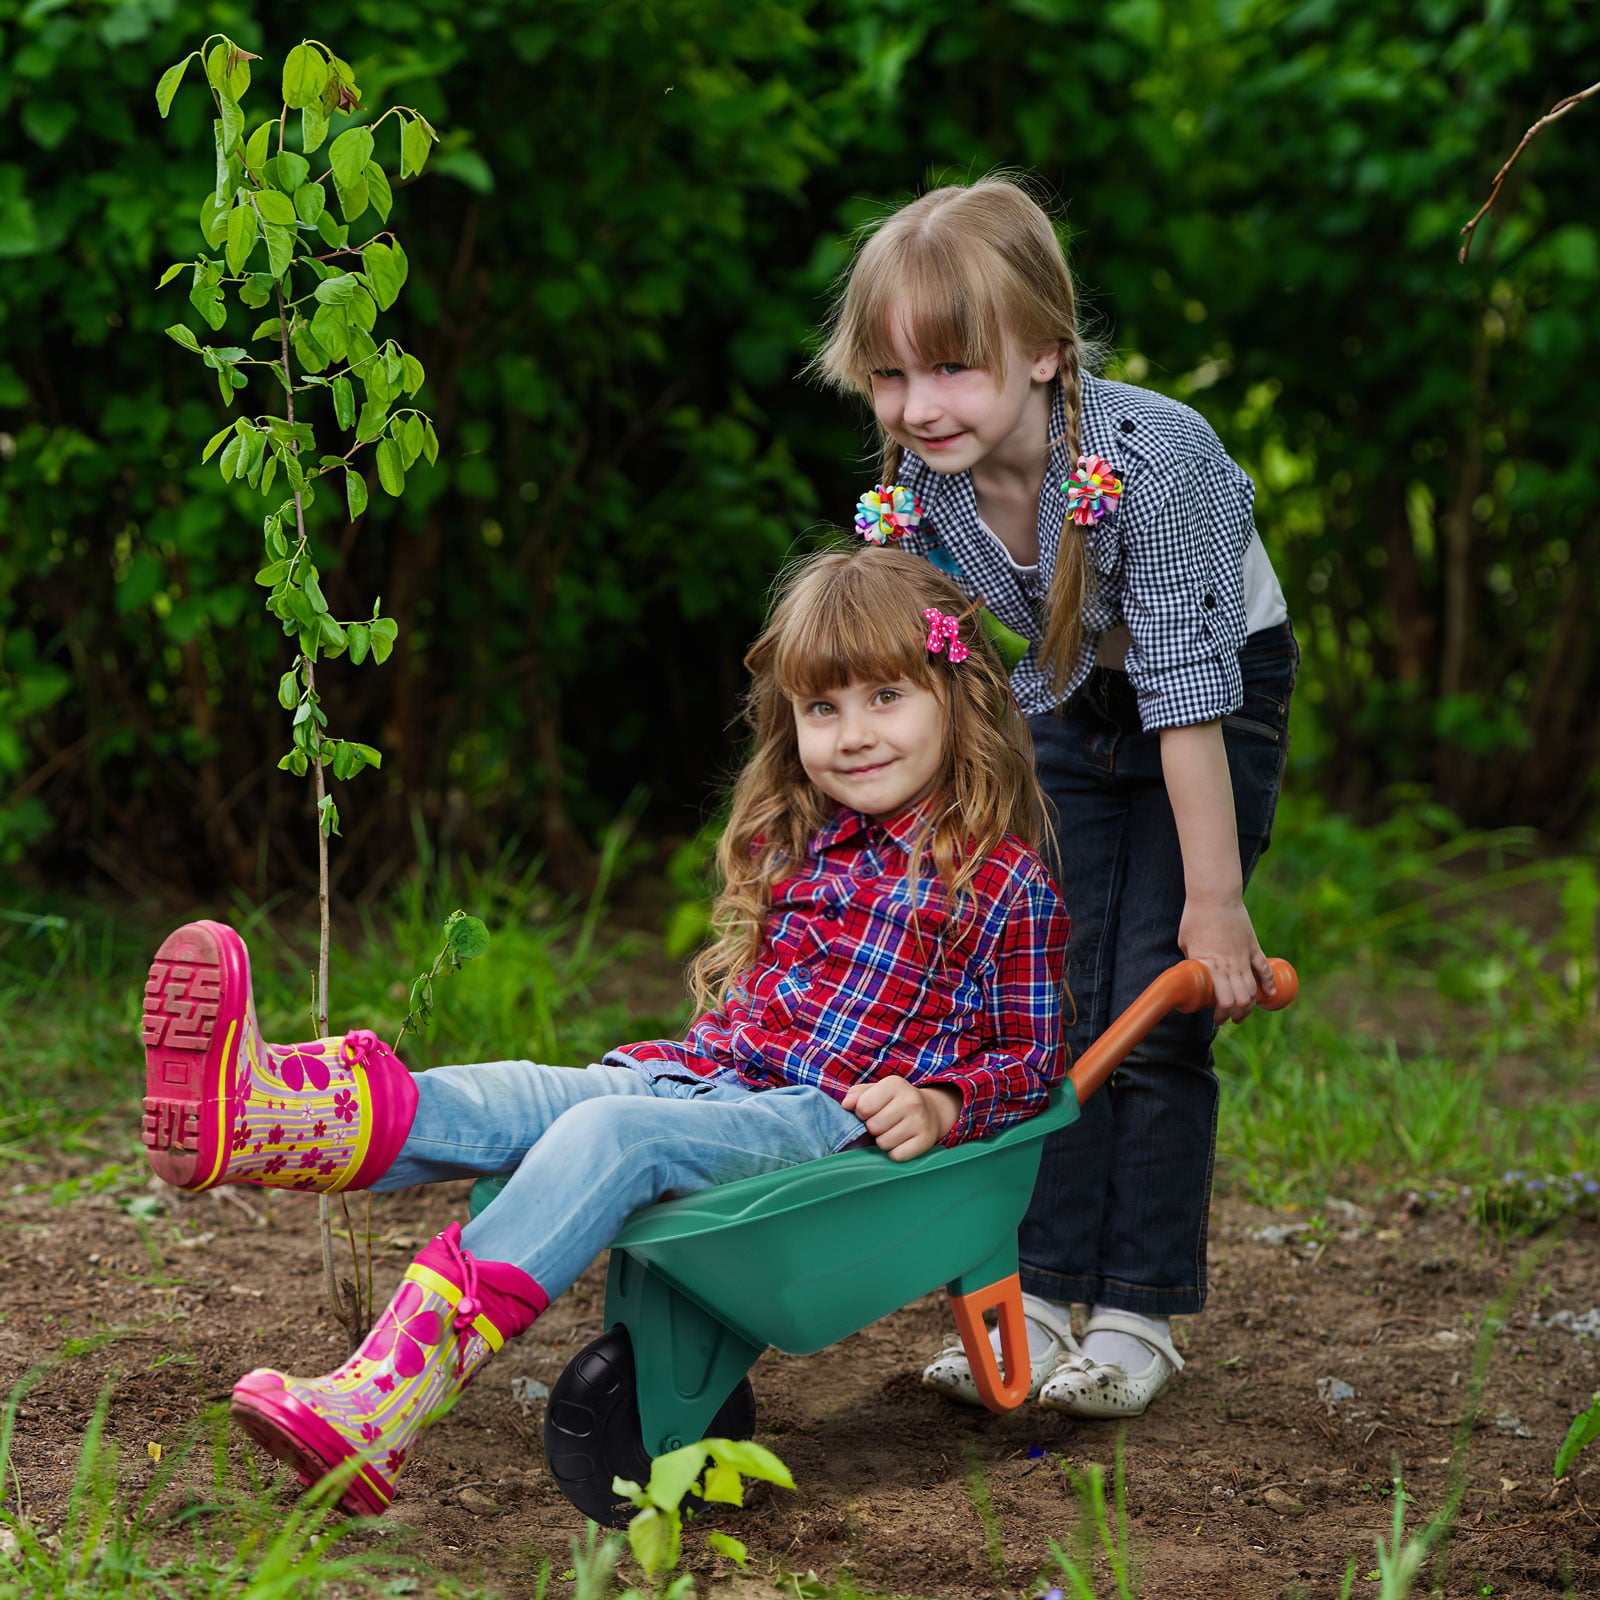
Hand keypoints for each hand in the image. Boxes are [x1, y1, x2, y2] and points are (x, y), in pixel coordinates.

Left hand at [841, 1076, 961, 1160]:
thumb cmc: (894, 1101)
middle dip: (873, 1128)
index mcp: (895, 1084)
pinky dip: (895, 1152)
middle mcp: (911, 1101)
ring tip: (892, 1131)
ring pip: (884, 1143)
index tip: (869, 1111)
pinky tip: (901, 1142)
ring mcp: (921, 1121)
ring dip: (883, 1141)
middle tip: (883, 1122)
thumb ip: (857, 1095)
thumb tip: (846, 1105)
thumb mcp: (875, 1090)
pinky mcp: (926, 1140)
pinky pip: (897, 1155)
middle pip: (873, 1126)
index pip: (863, 1107)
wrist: (930, 1110)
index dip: (861, 1113)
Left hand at [1177, 894, 1276, 1024]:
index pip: (1223, 1001)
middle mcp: (1231, 965)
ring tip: (1243, 1011)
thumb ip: (1194, 960)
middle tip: (1230, 1019)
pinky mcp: (1253, 947)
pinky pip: (1264, 969)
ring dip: (1250, 1004)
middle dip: (1237, 1014)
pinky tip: (1269, 994)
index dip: (1222, 1014)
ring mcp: (1244, 957)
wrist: (1215, 897)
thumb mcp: (1186, 944)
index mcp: (1212, 966)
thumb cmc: (1195, 919)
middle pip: (1241, 1000)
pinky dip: (1269, 983)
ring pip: (1253, 989)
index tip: (1217, 1019)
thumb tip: (1192, 973)